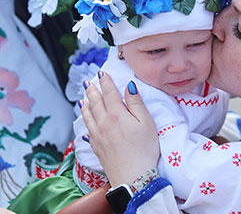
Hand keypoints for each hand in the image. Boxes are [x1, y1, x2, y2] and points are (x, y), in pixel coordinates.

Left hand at [80, 72, 159, 186]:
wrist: (133, 176)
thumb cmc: (144, 149)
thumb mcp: (146, 123)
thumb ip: (136, 103)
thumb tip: (129, 86)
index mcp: (117, 115)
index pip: (109, 93)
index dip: (106, 82)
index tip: (103, 73)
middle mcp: (103, 123)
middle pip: (96, 102)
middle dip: (93, 90)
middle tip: (90, 82)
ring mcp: (98, 136)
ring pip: (89, 115)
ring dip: (86, 104)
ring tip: (84, 96)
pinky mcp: (96, 147)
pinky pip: (88, 129)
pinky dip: (85, 120)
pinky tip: (86, 121)